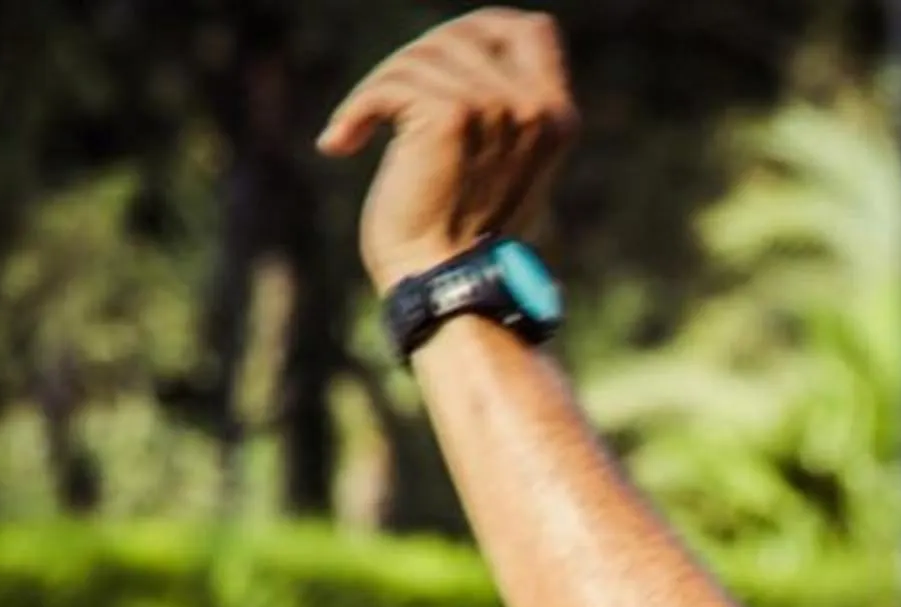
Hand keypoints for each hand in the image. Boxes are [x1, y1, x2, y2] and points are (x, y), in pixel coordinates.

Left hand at [318, 9, 576, 293]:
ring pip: (419, 58)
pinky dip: (355, 112)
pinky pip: (390, 85)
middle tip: (386, 102)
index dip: (481, 32)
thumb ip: (499, 105)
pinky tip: (342, 144)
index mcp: (558, 118)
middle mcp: (537, 109)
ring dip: (379, 92)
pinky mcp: (452, 117)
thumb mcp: (501, 161)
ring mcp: (499, 109)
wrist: (448, 282)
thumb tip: (455, 48)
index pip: (532, 29)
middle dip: (415, 61)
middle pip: (463, 34)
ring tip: (362, 133)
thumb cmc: (463, 234)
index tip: (439, 64)